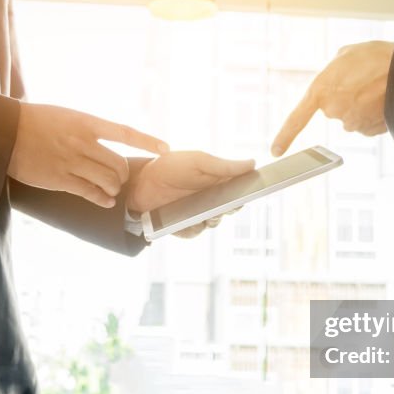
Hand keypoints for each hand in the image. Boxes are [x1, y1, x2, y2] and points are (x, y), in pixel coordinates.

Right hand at [8, 103, 168, 207]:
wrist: (5, 133)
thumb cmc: (35, 121)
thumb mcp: (67, 116)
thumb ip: (88, 128)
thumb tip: (106, 139)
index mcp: (86, 122)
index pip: (125, 132)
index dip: (147, 142)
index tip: (166, 149)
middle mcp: (82, 142)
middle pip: (119, 164)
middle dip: (123, 175)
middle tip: (119, 177)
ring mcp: (72, 162)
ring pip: (108, 181)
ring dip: (114, 188)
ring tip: (111, 188)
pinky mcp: (60, 180)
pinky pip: (90, 193)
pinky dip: (102, 199)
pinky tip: (106, 200)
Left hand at [128, 151, 254, 237]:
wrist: (140, 182)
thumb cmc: (170, 167)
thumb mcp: (198, 162)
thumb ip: (224, 166)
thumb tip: (253, 164)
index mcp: (218, 181)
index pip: (240, 190)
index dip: (246, 193)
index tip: (247, 193)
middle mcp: (211, 199)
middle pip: (230, 209)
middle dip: (228, 207)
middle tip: (222, 203)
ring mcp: (198, 214)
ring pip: (214, 222)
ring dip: (210, 218)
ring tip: (201, 210)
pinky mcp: (185, 226)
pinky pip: (195, 231)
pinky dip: (192, 227)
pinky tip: (185, 219)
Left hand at [271, 40, 393, 155]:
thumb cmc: (378, 57)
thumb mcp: (347, 54)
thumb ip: (333, 69)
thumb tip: (336, 79)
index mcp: (321, 90)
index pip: (297, 118)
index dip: (285, 135)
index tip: (275, 151)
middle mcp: (333, 111)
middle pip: (334, 109)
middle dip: (345, 96)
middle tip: (363, 79)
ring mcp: (352, 123)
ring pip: (352, 117)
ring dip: (362, 105)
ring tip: (377, 87)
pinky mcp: (369, 131)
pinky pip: (367, 124)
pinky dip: (374, 114)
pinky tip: (384, 99)